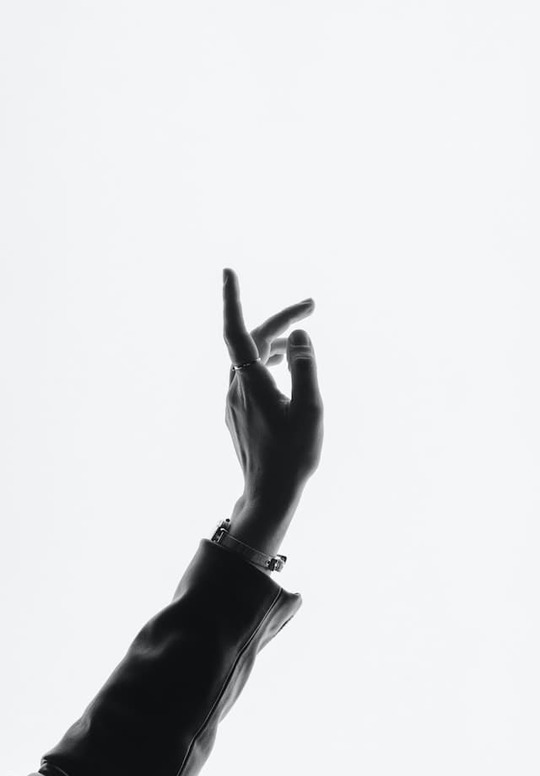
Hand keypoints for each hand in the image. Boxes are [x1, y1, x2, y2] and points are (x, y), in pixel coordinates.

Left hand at [222, 268, 323, 520]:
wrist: (268, 494)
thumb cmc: (292, 456)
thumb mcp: (310, 410)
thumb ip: (305, 368)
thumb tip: (299, 335)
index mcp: (251, 384)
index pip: (237, 331)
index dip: (231, 299)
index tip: (228, 271)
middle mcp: (235, 389)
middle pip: (251, 342)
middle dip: (279, 321)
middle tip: (311, 308)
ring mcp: (233, 403)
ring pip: (249, 360)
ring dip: (273, 343)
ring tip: (299, 341)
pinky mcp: (236, 415)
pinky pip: (248, 377)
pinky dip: (267, 363)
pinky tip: (283, 373)